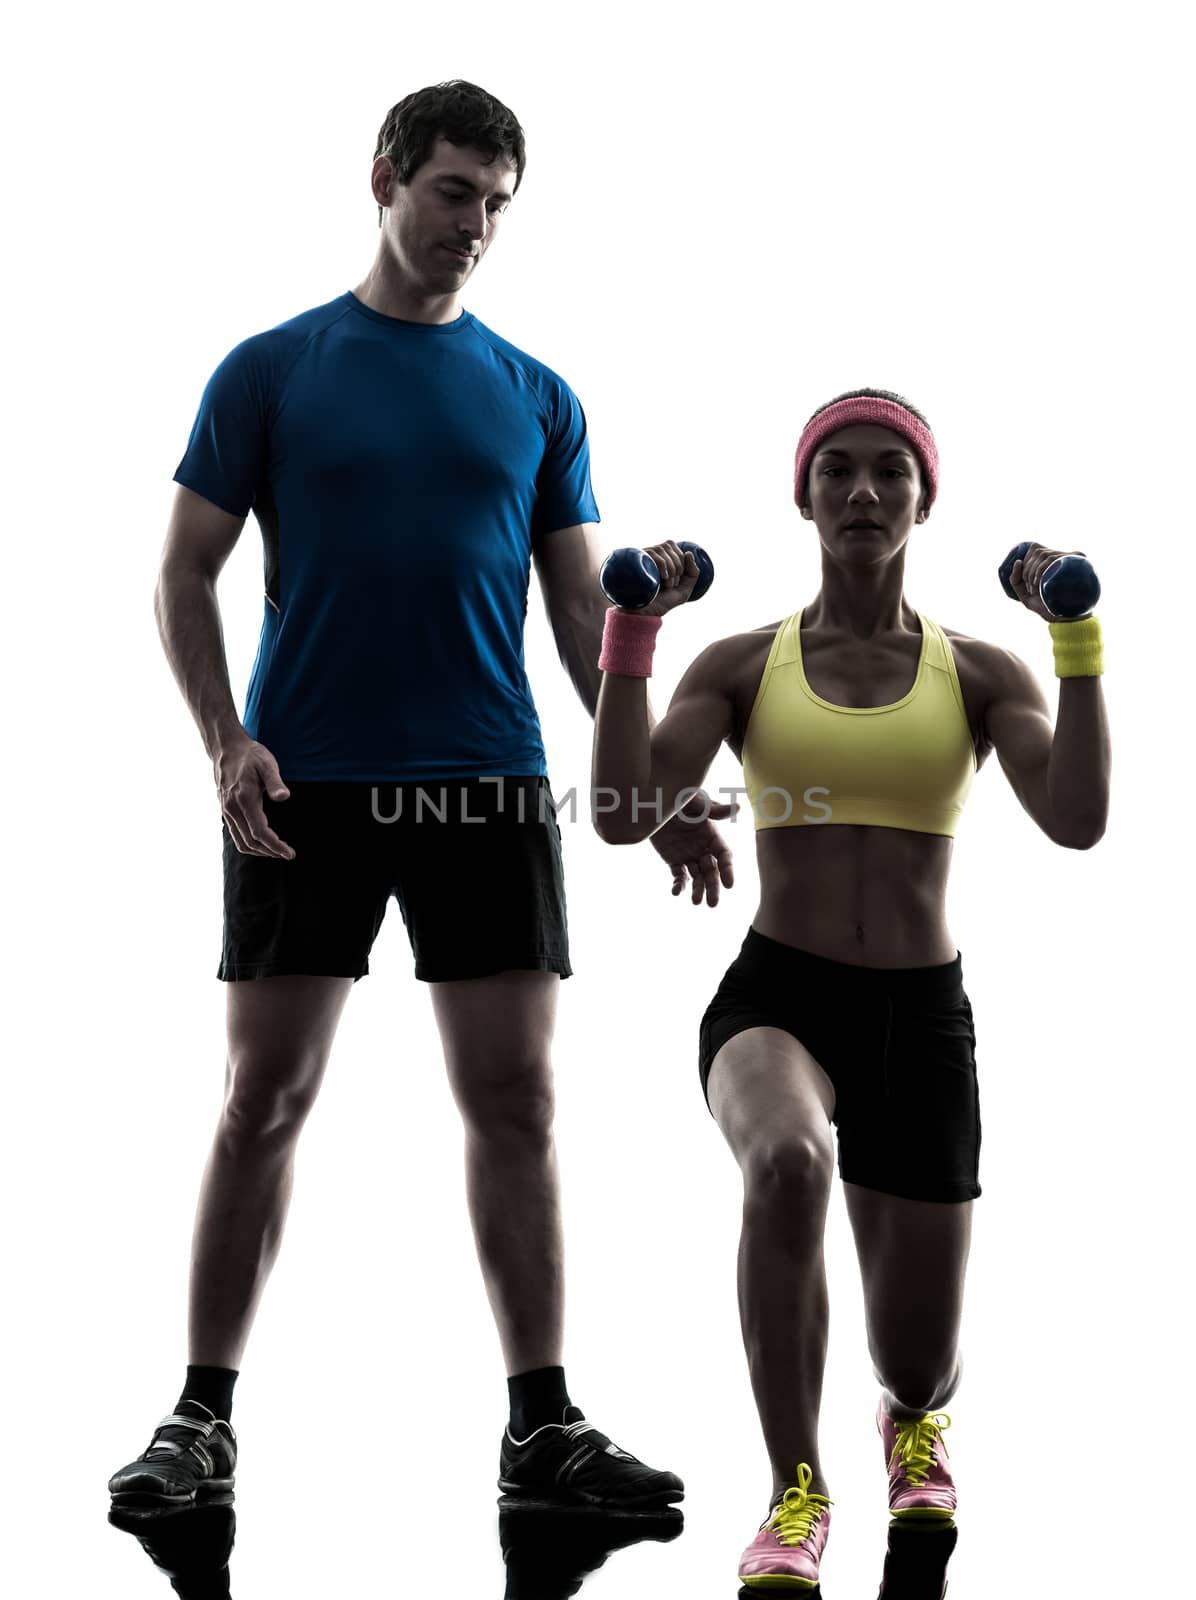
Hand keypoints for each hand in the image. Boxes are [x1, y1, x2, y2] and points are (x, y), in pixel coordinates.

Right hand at [215, 735, 295, 858]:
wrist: (227, 748)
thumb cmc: (251, 755)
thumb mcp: (267, 764)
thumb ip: (275, 782)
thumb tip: (284, 797)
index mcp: (244, 799)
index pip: (259, 832)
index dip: (275, 845)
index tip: (289, 853)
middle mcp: (232, 808)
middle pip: (250, 842)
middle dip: (270, 852)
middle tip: (287, 854)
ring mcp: (226, 810)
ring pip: (241, 841)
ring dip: (259, 851)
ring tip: (276, 852)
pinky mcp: (225, 810)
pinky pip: (236, 834)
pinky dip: (249, 843)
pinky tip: (262, 842)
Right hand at [640, 541, 700, 616]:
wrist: (644, 613)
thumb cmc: (662, 603)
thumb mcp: (684, 590)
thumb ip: (693, 573)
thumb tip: (689, 553)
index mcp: (660, 559)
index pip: (674, 547)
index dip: (681, 561)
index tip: (677, 580)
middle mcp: (650, 555)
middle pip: (669, 545)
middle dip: (677, 566)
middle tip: (671, 585)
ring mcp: (642, 557)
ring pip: (663, 549)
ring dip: (671, 568)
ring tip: (666, 585)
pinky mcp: (636, 561)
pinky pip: (654, 554)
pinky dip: (663, 565)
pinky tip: (662, 578)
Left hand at [650, 792, 735, 905]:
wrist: (653, 802)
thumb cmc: (678, 797)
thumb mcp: (696, 803)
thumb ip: (714, 809)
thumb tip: (738, 807)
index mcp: (712, 835)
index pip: (724, 856)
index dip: (728, 870)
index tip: (729, 885)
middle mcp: (702, 848)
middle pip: (712, 871)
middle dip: (713, 887)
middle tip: (712, 904)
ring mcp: (688, 854)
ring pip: (697, 877)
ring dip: (698, 890)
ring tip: (696, 902)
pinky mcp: (672, 859)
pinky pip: (678, 875)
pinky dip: (678, 885)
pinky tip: (675, 892)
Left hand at [1008, 542, 1081, 621]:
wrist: (1066, 619)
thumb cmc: (1047, 607)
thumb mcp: (1026, 595)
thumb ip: (1016, 580)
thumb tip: (1018, 561)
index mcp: (1053, 562)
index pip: (1035, 548)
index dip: (1026, 562)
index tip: (1026, 581)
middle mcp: (1063, 557)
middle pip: (1038, 551)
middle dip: (1028, 570)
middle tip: (1032, 588)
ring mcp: (1071, 558)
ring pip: (1044, 554)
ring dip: (1033, 571)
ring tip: (1037, 588)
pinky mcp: (1077, 561)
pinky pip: (1053, 558)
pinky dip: (1040, 569)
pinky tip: (1039, 583)